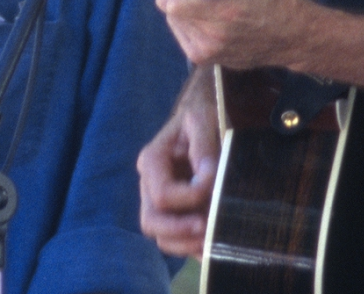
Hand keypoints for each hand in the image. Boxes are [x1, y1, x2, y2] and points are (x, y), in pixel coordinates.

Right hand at [137, 69, 218, 256]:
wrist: (204, 119)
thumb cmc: (202, 116)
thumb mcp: (204, 121)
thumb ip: (204, 147)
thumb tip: (206, 178)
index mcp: (152, 161)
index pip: (163, 194)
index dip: (189, 198)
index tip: (213, 190)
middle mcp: (150, 185)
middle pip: (152, 222)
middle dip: (180, 231)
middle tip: (208, 231)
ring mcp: (160, 202)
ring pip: (162, 236)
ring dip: (186, 244)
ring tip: (212, 241)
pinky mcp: (175, 213)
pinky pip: (176, 240)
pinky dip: (192, 248)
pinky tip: (212, 248)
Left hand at [155, 0, 308, 69]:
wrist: (290, 33)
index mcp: (221, 11)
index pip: (171, 4)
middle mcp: (211, 36)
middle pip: (171, 13)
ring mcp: (208, 52)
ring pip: (176, 25)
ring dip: (185, 11)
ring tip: (207, 4)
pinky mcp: (208, 61)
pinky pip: (185, 38)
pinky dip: (191, 25)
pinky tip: (210, 19)